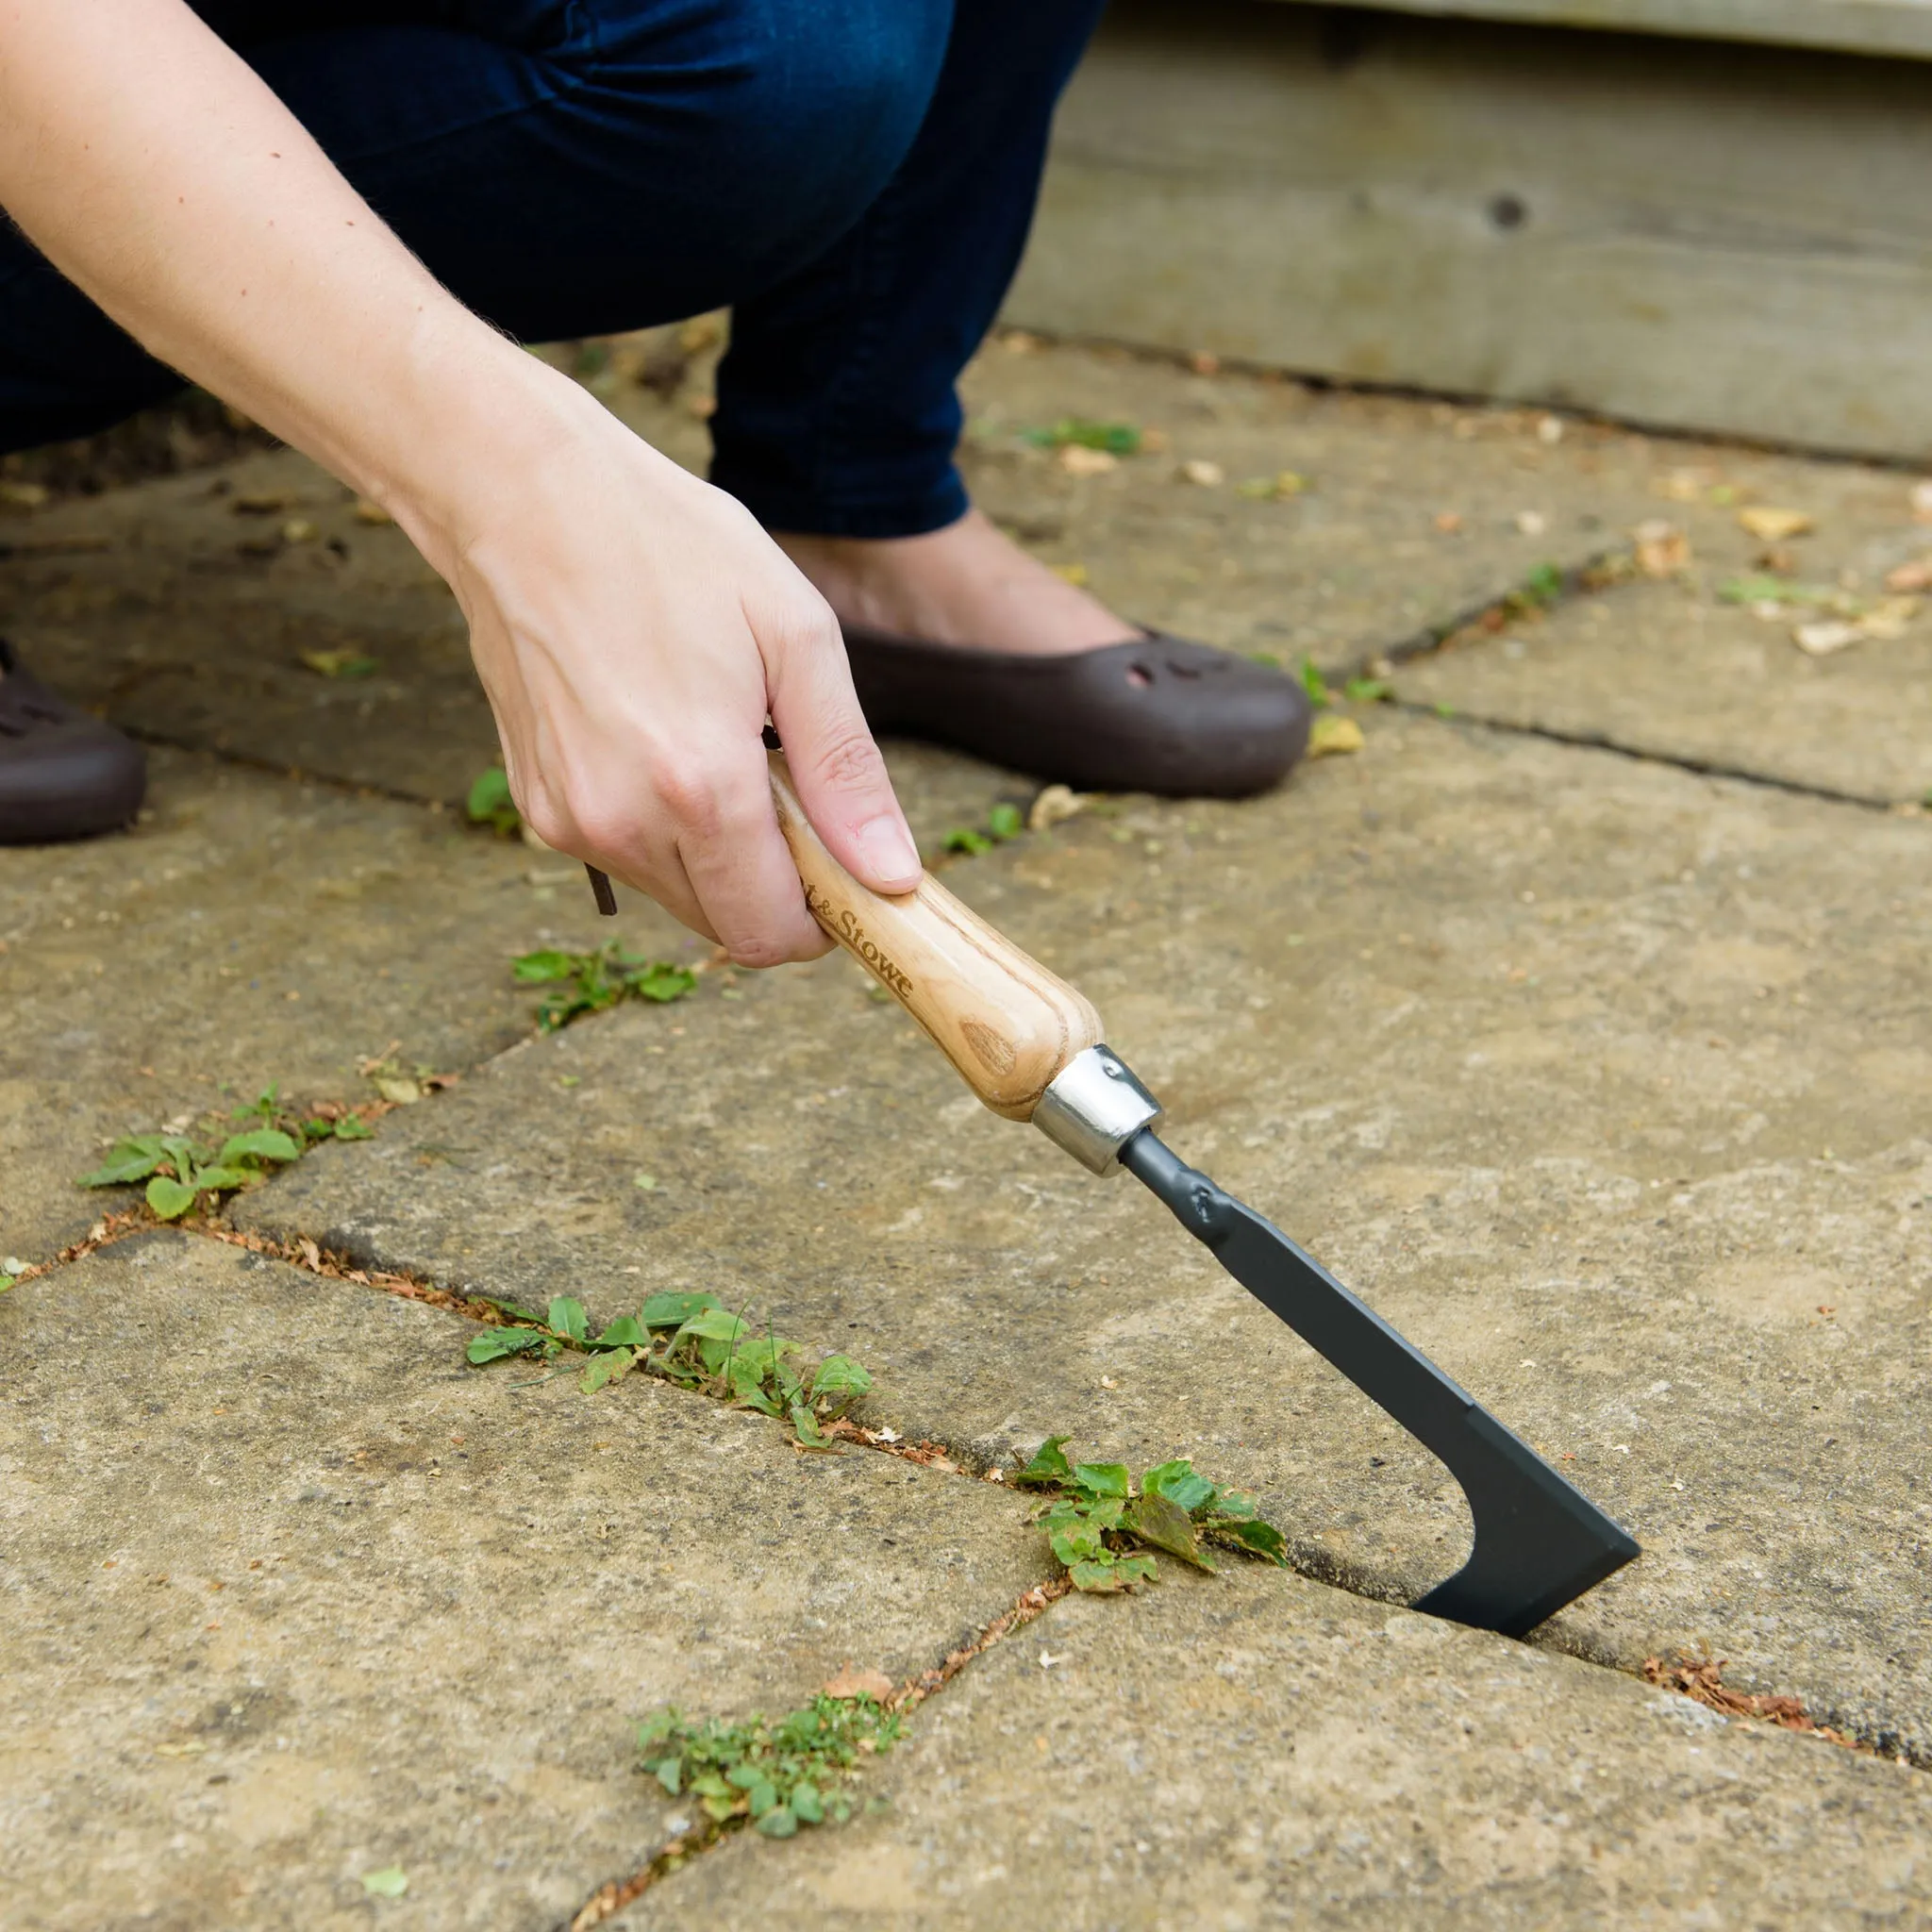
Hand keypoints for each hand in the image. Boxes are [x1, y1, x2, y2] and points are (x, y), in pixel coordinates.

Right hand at [415, 360, 920, 964]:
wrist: (521, 499)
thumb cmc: (670, 548)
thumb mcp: (795, 638)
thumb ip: (847, 771)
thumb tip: (892, 876)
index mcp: (700, 787)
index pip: (772, 933)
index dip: (824, 918)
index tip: (847, 871)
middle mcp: (624, 823)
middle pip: (727, 926)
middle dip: (777, 886)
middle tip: (790, 790)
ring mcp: (570, 819)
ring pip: (678, 895)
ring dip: (721, 855)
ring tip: (723, 747)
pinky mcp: (538, 805)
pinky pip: (626, 856)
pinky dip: (665, 827)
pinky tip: (665, 739)